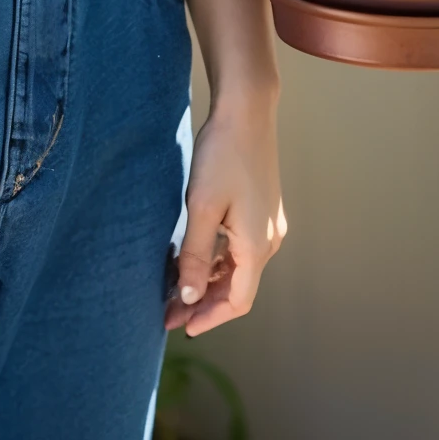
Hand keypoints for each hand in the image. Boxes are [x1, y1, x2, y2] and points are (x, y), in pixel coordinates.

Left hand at [165, 98, 284, 336]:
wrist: (245, 113)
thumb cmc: (223, 156)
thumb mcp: (202, 208)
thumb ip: (195, 255)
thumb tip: (187, 296)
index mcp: (257, 245)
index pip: (238, 300)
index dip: (210, 317)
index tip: (182, 326)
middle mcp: (269, 239)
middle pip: (238, 286)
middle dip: (204, 301)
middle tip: (169, 311)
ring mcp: (267, 223)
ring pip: (237, 267)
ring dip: (208, 280)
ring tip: (174, 287)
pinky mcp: (261, 209)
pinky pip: (239, 247)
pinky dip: (216, 258)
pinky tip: (192, 256)